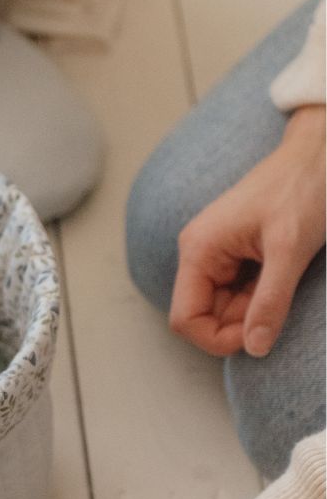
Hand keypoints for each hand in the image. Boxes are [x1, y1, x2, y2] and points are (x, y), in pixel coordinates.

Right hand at [169, 104, 324, 356]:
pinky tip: (282, 274)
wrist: (320, 150)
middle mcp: (199, 254)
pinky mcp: (233, 254)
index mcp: (198, 251)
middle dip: (240, 322)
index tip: (258, 336)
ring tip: (286, 281)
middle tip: (280, 305)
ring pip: (223, 307)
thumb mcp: (290, 248)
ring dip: (254, 309)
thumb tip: (254, 349)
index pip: (186, 319)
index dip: (218, 338)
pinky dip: (260, 295)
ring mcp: (215, 254)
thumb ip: (270, 301)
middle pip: (204, 316)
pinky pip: (238, 291)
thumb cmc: (303, 187)